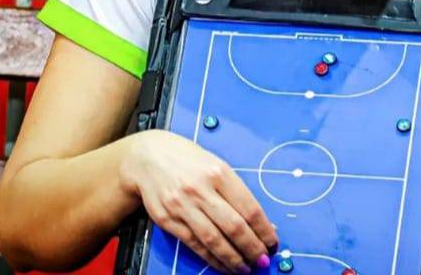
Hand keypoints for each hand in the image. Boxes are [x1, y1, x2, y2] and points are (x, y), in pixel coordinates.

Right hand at [120, 130, 276, 273]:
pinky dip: (211, 258)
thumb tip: (260, 221)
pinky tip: (223, 265)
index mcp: (219, 172)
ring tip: (245, 268)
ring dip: (233, 259)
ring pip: (214, 240)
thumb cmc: (189, 160)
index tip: (272, 243)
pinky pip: (194, 244)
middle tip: (263, 261)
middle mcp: (201, 190)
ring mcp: (182, 206)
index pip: (248, 208)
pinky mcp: (167, 220)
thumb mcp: (216, 165)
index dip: (263, 230)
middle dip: (252, 249)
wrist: (149, 157)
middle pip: (233, 227)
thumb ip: (235, 191)